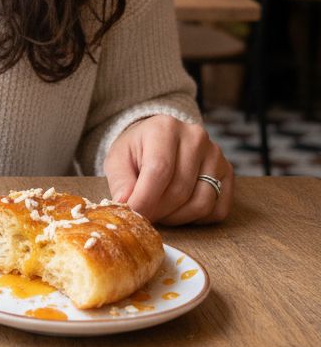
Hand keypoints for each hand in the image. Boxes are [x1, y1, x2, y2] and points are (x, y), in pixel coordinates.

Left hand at [103, 114, 232, 224]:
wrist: (159, 140)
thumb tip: (125, 205)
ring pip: (201, 203)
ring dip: (177, 217)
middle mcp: (195, 137)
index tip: (133, 215)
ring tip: (160, 212)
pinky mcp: (228, 172)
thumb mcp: (118, 159)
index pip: (159, 170)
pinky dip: (196, 219)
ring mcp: (216, 155)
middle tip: (144, 217)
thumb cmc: (137, 151)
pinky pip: (217, 210)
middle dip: (158, 211)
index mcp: (165, 128)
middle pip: (180, 190)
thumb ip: (120, 181)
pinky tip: (179, 209)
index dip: (145, 198)